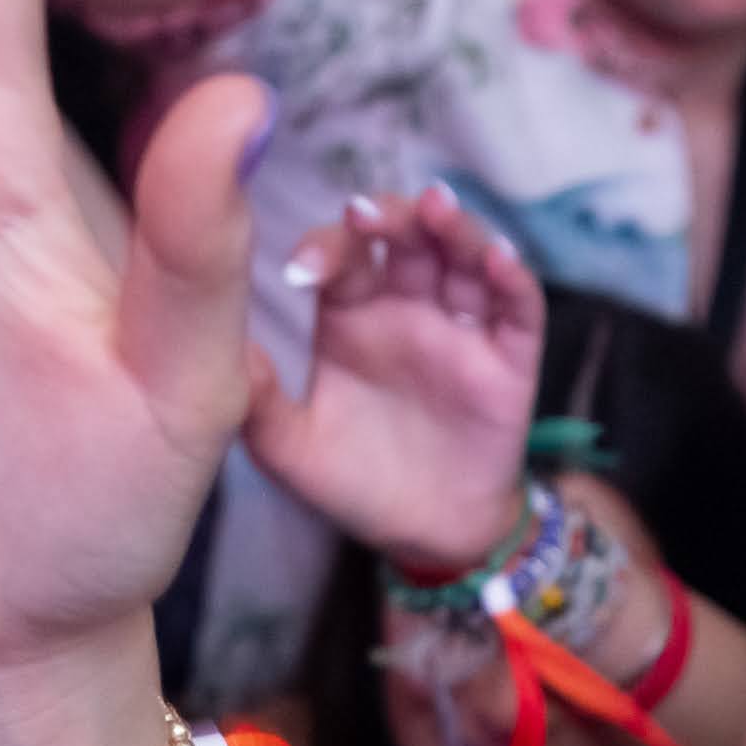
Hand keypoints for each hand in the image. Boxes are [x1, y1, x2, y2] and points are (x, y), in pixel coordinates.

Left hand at [251, 184, 542, 579]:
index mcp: (351, 316)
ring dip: (452, 227)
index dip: (328, 248)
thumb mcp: (290, 449)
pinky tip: (496, 257)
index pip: (342, 257)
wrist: (423, 536)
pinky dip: (511, 276)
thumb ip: (258, 402)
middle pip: (405, 238)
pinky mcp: (509, 358)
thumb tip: (227, 348)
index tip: (305, 269)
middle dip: (389, 217)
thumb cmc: (353, 483)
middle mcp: (406, 308)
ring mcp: (461, 327)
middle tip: (368, 214)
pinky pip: (518, 307)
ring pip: (462, 255)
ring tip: (436, 209)